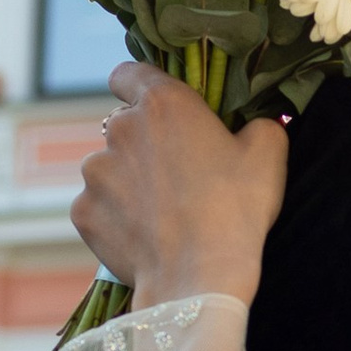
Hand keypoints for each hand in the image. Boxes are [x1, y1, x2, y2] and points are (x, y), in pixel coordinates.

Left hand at [72, 62, 288, 310]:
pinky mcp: (83, 211)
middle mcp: (119, 129)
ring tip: (162, 213)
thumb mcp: (268, 152)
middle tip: (178, 175)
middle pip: (124, 125)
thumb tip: (254, 124)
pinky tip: (144, 235)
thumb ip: (258, 123)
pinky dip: (115, 216)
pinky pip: (98, 206)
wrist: (199, 277)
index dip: (139, 85)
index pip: (129, 73)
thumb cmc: (237, 208)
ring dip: (128, 181)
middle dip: (145, 143)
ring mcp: (95, 172)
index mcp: (163, 103)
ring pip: (109, 168)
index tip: (156, 106)